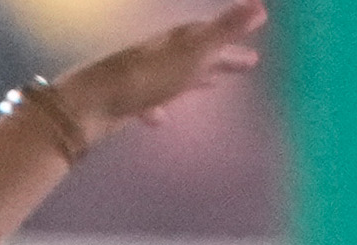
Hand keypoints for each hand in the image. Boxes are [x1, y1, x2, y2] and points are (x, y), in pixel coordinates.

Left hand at [60, 0, 266, 131]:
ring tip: (211, 88)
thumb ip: (225, 31)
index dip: (233, 40)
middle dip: (221, 60)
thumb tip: (261, 7)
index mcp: (179, 41)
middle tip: (246, 66)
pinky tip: (161, 121)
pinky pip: (148, 102)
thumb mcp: (194, 52)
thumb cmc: (148, 76)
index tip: (254, 50)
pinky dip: (158, 109)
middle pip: (197, 54)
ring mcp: (142, 77)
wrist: (94, 102)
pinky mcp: (126, 101)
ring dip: (194, 80)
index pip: (212, 35)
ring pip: (175, 76)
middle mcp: (161, 54)